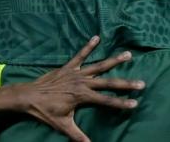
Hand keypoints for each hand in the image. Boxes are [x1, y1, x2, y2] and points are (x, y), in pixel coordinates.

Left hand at [21, 36, 143, 141]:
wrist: (28, 96)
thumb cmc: (45, 111)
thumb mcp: (63, 125)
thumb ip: (78, 136)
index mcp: (82, 96)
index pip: (106, 101)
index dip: (121, 103)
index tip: (135, 103)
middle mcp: (82, 82)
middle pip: (108, 82)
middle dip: (125, 83)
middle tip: (141, 82)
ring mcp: (75, 73)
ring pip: (98, 66)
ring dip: (113, 61)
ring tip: (128, 55)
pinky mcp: (68, 66)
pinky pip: (80, 55)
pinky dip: (88, 46)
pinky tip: (97, 38)